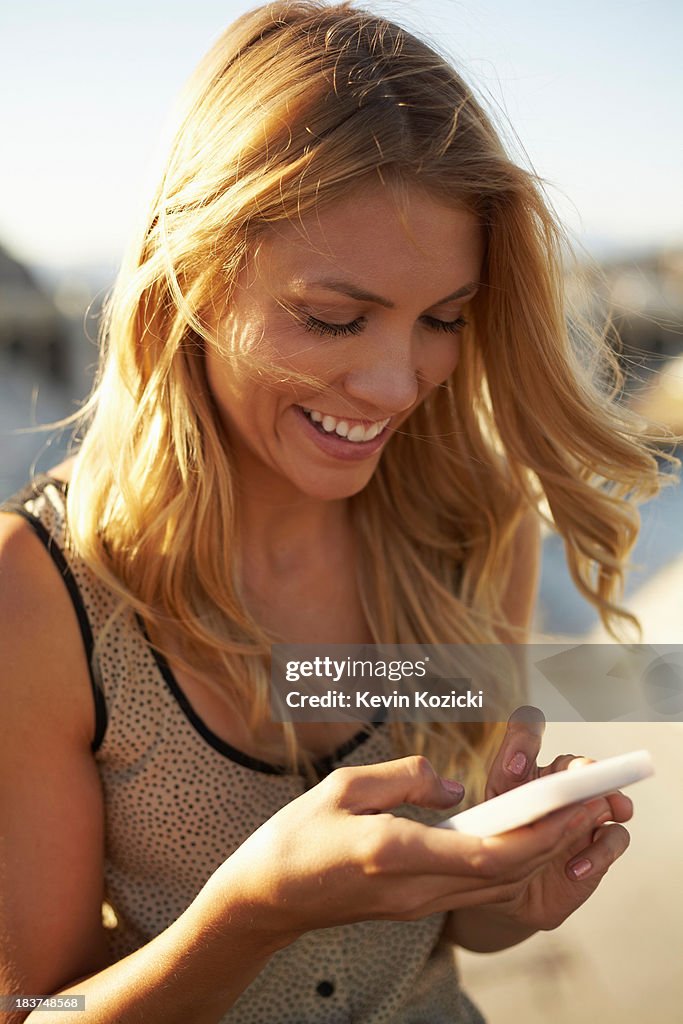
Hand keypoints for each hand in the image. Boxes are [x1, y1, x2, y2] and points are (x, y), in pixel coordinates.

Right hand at [200, 753, 621, 949]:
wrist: (266, 899)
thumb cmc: (295, 837)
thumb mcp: (343, 787)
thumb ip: (404, 777)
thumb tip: (452, 784)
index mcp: (396, 852)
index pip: (490, 852)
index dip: (541, 829)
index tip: (572, 800)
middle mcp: (416, 888)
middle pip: (507, 874)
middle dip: (556, 838)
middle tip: (587, 799)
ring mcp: (417, 904)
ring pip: (497, 885)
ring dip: (538, 851)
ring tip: (564, 811)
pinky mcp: (415, 905)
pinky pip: (476, 887)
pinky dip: (509, 861)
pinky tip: (518, 832)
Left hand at [479, 706, 632, 930]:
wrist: (510, 897)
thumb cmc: (501, 850)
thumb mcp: (491, 820)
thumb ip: (503, 792)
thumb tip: (516, 767)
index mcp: (527, 771)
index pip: (526, 738)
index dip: (524, 741)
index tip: (515, 763)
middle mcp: (562, 785)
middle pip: (578, 766)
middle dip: (581, 769)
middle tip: (581, 775)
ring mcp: (586, 814)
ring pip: (608, 797)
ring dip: (606, 802)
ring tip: (595, 813)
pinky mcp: (601, 845)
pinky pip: (614, 838)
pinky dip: (598, 853)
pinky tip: (574, 867)